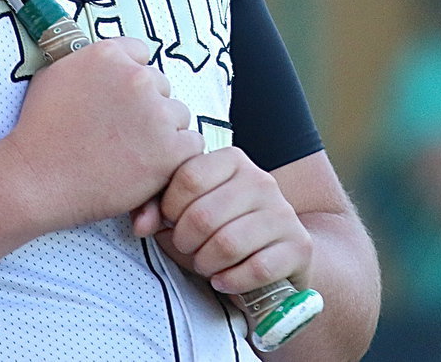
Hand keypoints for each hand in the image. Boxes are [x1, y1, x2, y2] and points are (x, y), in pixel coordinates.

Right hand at [0, 37, 203, 231]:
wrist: (38, 176)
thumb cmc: (41, 129)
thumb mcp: (56, 74)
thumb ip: (87, 60)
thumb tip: (108, 61)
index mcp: (109, 54)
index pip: (140, 54)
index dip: (129, 79)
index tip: (119, 99)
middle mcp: (136, 77)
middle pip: (160, 85)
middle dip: (145, 106)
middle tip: (121, 131)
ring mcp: (155, 113)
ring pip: (178, 114)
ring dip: (162, 130)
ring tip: (132, 151)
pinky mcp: (170, 150)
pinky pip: (192, 144)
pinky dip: (176, 156)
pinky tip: (151, 164)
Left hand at [141, 146, 312, 296]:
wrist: (279, 255)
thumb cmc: (222, 228)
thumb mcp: (190, 211)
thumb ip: (158, 209)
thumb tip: (141, 224)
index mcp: (233, 159)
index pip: (188, 176)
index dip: (169, 206)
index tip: (168, 222)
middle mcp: (261, 180)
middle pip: (204, 214)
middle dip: (185, 241)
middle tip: (185, 248)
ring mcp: (283, 212)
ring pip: (228, 243)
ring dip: (206, 263)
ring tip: (204, 265)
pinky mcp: (299, 246)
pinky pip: (256, 269)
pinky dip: (231, 280)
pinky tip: (224, 280)